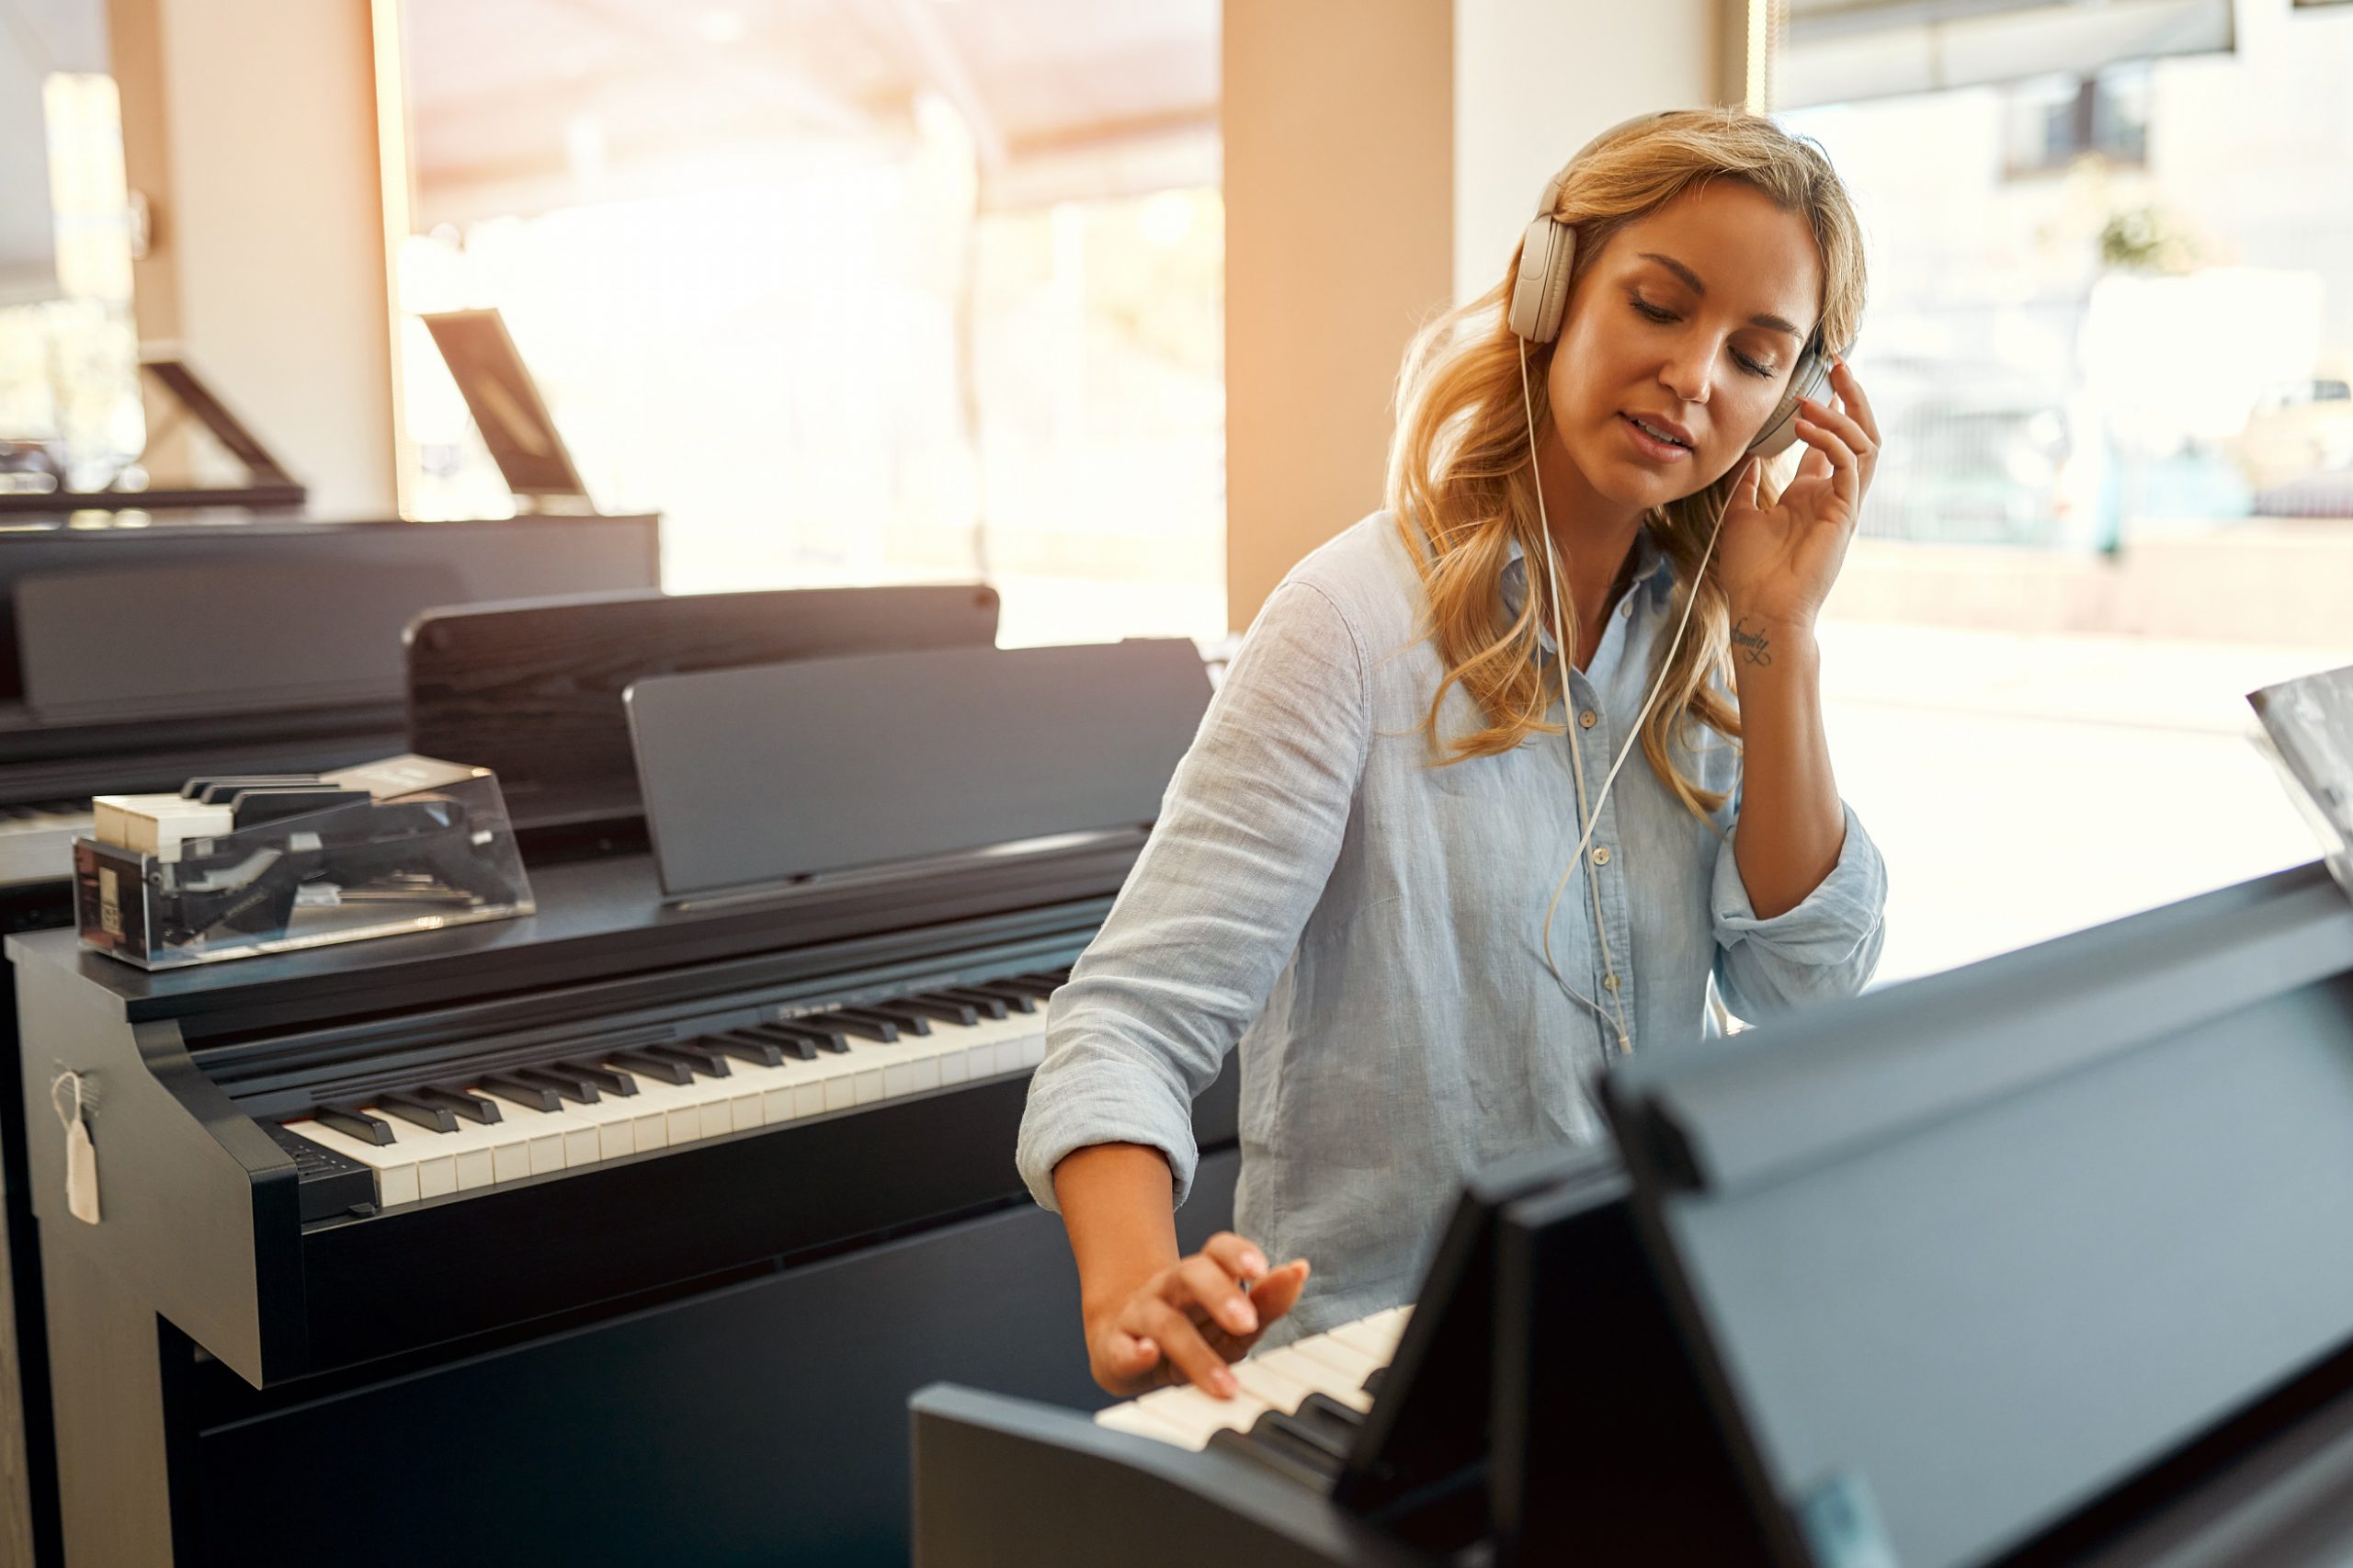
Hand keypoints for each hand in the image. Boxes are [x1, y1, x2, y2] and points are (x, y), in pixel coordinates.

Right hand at [1083, 1231, 1310, 1397]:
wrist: (1125, 1347)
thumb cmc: (1190, 1333)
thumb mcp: (1233, 1324)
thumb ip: (1267, 1301)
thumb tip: (1299, 1270)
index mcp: (1200, 1274)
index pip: (1218, 1249)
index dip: (1238, 1254)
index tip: (1260, 1269)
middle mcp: (1169, 1287)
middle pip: (1191, 1274)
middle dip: (1221, 1294)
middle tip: (1247, 1323)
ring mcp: (1140, 1314)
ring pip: (1164, 1322)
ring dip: (1196, 1353)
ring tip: (1226, 1384)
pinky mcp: (1115, 1347)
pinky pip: (1122, 1347)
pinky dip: (1134, 1352)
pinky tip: (1148, 1355)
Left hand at [1714, 354, 1880, 631]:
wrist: (1761, 610)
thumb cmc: (1751, 573)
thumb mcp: (1742, 516)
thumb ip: (1749, 486)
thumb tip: (1749, 458)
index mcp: (1812, 495)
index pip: (1831, 442)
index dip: (1829, 409)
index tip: (1817, 379)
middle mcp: (1833, 496)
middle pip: (1859, 434)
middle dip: (1851, 397)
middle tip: (1837, 363)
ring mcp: (1843, 505)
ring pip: (1865, 444)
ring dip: (1843, 414)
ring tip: (1813, 396)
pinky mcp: (1844, 514)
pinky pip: (1849, 465)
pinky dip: (1832, 440)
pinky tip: (1805, 427)